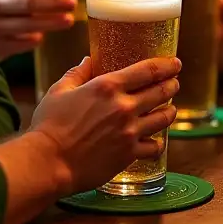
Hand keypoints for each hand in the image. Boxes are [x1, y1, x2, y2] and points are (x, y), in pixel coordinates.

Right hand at [30, 55, 180, 195]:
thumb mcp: (59, 91)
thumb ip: (77, 73)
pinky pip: (154, 147)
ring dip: (170, 111)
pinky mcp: (128, 154)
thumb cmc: (49, 126)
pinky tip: (156, 140)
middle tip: (174, 83)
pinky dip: (158, 143)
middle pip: (161, 92)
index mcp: (108, 86)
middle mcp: (124, 107)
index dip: (166, 65)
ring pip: (163, 118)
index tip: (174, 63)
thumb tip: (88, 60)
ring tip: (171, 109)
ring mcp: (129, 131)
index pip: (148, 70)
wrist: (47, 163)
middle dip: (172, 85)